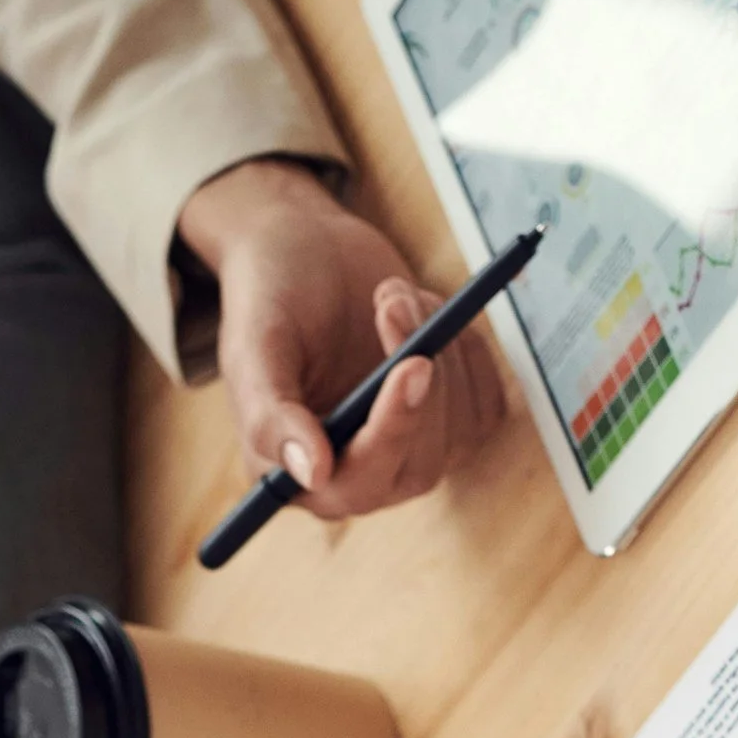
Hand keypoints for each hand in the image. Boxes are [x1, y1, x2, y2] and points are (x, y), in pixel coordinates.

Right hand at [178, 159, 504, 521]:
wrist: (305, 253)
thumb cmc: (268, 298)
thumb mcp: (253, 349)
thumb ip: (269, 416)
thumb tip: (313, 475)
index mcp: (303, 475)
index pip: (360, 483)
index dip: (393, 430)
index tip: (411, 365)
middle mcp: (359, 476)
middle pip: (419, 465)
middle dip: (423, 382)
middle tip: (392, 300)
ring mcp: (409, 450)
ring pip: (459, 433)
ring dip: (442, 352)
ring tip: (392, 294)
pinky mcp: (448, 419)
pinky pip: (485, 406)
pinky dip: (468, 351)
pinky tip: (425, 314)